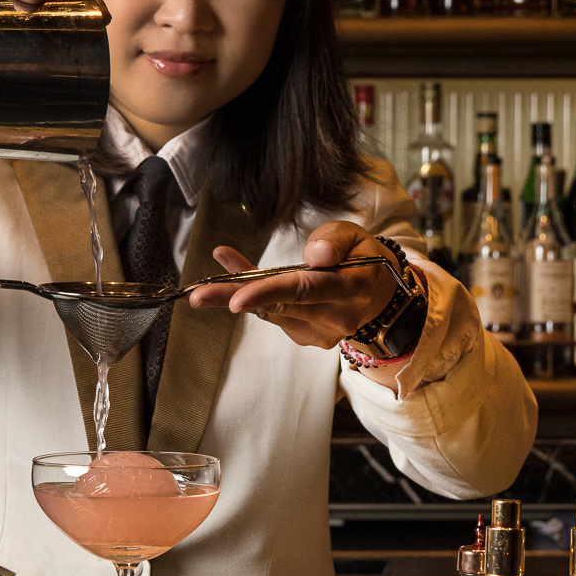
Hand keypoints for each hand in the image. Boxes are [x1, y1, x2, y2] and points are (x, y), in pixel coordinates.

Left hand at [182, 221, 402, 349]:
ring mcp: (318, 333)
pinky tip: (237, 284)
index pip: (304, 291)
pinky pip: (271, 315)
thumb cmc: (364, 259)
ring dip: (236, 294)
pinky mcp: (304, 337)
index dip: (268, 293)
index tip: (237, 299)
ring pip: (269, 311)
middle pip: (276, 305)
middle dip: (233, 298)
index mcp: (349, 288)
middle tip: (196, 296)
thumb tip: (314, 256)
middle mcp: (333, 317)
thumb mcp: (357, 237)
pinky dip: (252, 299)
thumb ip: (334, 241)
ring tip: (205, 286)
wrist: (380, 299)